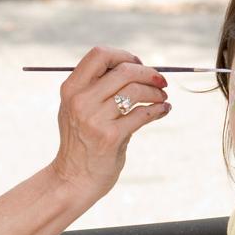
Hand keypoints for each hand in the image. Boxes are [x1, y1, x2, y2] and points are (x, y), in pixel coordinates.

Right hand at [49, 46, 169, 198]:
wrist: (73, 179)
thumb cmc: (81, 140)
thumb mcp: (77, 108)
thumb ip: (96, 87)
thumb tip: (137, 66)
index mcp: (71, 88)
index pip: (99, 54)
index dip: (123, 55)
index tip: (138, 64)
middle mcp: (81, 100)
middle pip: (124, 70)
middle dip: (149, 73)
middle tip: (161, 81)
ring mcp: (95, 119)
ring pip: (136, 91)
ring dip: (156, 92)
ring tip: (162, 98)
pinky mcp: (111, 137)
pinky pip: (143, 114)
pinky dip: (159, 109)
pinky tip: (163, 110)